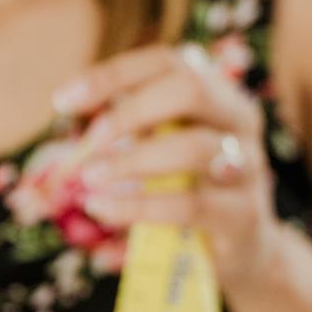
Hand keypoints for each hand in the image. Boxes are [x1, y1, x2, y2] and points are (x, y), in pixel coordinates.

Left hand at [51, 42, 284, 293]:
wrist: (246, 249)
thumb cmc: (192, 189)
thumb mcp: (162, 151)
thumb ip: (128, 131)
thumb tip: (66, 117)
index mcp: (218, 94)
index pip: (168, 62)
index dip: (114, 74)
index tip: (63, 101)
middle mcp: (240, 121)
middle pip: (191, 89)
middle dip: (130, 112)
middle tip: (89, 142)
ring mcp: (248, 166)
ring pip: (192, 148)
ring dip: (132, 162)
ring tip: (90, 180)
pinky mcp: (243, 214)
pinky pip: (189, 203)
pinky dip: (139, 206)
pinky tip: (105, 210)